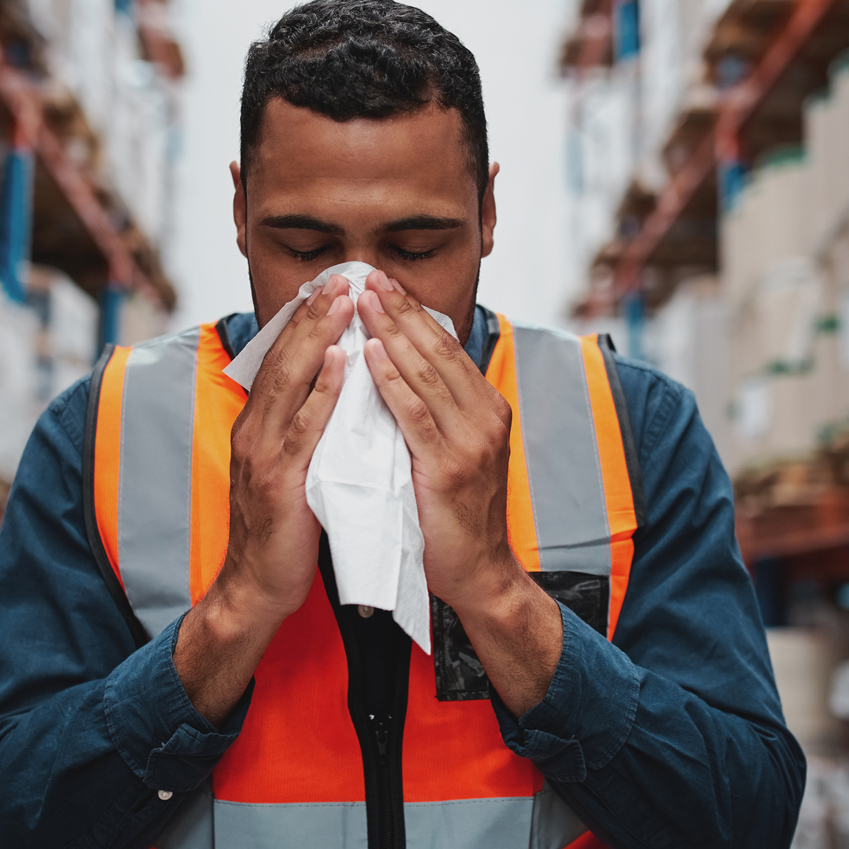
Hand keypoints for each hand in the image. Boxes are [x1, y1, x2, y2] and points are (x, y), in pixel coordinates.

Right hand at [217, 274, 352, 621]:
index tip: (331, 286)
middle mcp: (254, 431)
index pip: (281, 361)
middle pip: (283, 359)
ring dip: (319, 337)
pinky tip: (343, 362)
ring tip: (344, 301)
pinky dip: (324, 391)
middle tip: (342, 277)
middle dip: (313, 315)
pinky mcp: (280, 481)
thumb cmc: (282, 531)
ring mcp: (263, 454)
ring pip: (292, 382)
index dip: (304, 321)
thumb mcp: (289, 469)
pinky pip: (305, 427)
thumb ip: (303, 431)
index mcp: (257, 426)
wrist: (256, 588)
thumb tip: (332, 393)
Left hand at [355, 270, 560, 714]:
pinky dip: (392, 382)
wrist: (479, 574)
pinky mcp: (451, 467)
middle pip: (437, 349)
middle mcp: (486, 416)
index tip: (382, 282)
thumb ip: (433, 412)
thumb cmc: (454, 515)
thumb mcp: (451, 451)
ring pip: (427, 373)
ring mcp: (472, 441)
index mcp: (486, 408)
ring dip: (392, 332)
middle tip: (368, 275)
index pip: (445, 348)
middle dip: (400, 309)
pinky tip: (370, 356)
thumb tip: (398, 369)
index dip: (412, 312)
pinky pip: (416, 415)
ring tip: (363, 301)